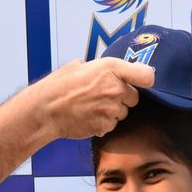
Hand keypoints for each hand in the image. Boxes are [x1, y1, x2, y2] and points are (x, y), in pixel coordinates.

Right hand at [31, 57, 154, 139]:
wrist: (45, 110)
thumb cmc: (57, 87)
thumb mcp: (78, 66)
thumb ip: (98, 68)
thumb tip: (105, 70)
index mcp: (110, 68)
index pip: (147, 75)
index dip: (144, 80)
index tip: (139, 82)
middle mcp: (115, 88)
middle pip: (134, 97)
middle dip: (122, 98)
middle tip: (103, 96)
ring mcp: (111, 109)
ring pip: (122, 113)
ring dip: (112, 112)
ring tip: (91, 107)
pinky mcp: (105, 125)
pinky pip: (111, 125)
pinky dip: (102, 123)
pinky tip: (87, 117)